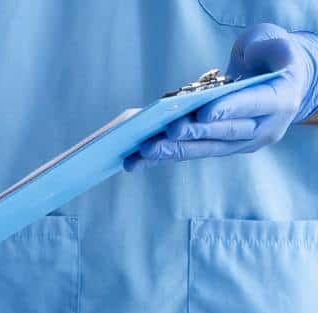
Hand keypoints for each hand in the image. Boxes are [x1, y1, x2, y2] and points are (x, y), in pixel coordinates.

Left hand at [126, 23, 317, 170]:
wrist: (276, 79)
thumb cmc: (268, 57)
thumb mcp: (269, 43)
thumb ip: (260, 49)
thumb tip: (238, 67)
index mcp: (280, 99)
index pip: (253, 104)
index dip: (228, 108)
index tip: (203, 113)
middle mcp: (265, 127)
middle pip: (225, 132)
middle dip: (194, 133)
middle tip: (167, 132)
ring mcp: (243, 142)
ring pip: (206, 148)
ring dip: (174, 150)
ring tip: (145, 151)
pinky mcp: (224, 148)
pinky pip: (194, 152)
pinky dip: (168, 154)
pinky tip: (141, 159)